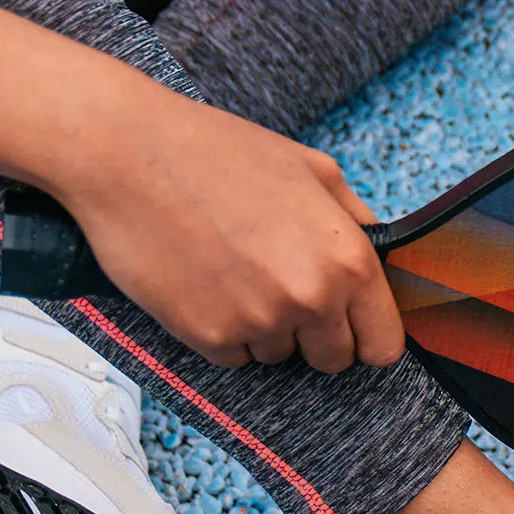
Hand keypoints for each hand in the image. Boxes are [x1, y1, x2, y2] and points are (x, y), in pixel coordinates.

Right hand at [52, 94, 403, 372]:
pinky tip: (207, 283)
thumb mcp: (312, 169)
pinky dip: (224, 331)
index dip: (368, 338)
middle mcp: (311, 298)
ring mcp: (258, 321)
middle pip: (334, 360)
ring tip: (236, 271)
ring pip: (279, 356)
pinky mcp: (208, 336)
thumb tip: (380, 250)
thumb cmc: (219, 153)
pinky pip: (233, 356)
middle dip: (315, 334)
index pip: (384, 345)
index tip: (350, 327)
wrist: (129, 154)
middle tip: (283, 290)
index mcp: (348, 260)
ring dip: (265, 328)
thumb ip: (355, 219)